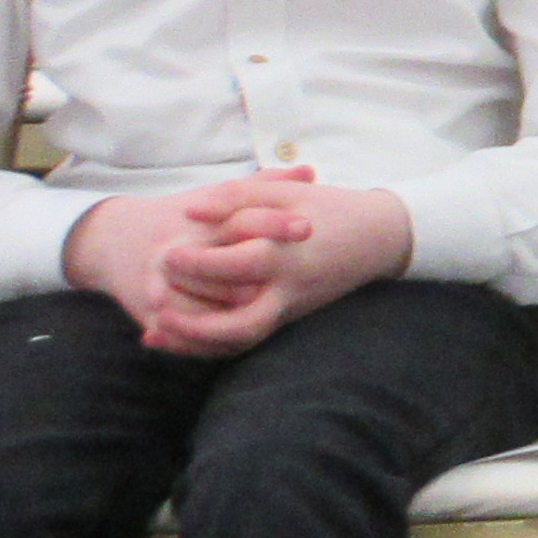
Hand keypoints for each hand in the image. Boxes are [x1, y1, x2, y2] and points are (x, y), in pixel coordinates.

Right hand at [66, 177, 307, 333]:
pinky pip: (190, 337)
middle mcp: (178, 254)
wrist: (116, 242)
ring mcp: (164, 288)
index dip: (274, 223)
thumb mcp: (217, 196)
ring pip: (207, 309)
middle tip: (293, 278)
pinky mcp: (154, 315)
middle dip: (258, 276)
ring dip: (240, 310)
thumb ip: (263, 185)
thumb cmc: (182, 217)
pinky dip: (216, 339)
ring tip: (270, 306)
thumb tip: (310, 171)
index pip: (240, 220)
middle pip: (223, 267)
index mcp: (199, 224)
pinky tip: (247, 332)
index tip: (308, 225)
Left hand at [104, 172, 412, 360]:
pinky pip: (246, 341)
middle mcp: (288, 291)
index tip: (167, 252)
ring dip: (195, 343)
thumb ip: (237, 197)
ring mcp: (291, 309)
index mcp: (288, 257)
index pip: (233, 267)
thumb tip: (190, 212)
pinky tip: (178, 337)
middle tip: (157, 304)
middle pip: (238, 326)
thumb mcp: (287, 193)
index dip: (194, 262)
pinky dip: (209, 344)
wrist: (381, 237)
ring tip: (155, 332)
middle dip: (192, 324)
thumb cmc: (332, 209)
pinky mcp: (289, 317)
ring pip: (240, 341)